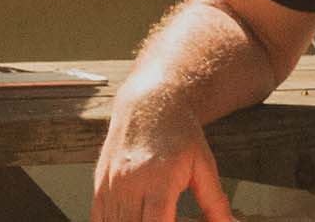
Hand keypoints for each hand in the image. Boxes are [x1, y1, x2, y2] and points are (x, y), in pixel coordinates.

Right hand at [92, 125, 237, 221]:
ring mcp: (111, 185)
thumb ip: (215, 201)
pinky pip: (99, 218)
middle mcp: (130, 183)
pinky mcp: (100, 185)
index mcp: (159, 179)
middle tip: (168, 219)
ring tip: (153, 217)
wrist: (148, 104)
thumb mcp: (204, 165)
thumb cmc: (178, 133)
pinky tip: (131, 219)